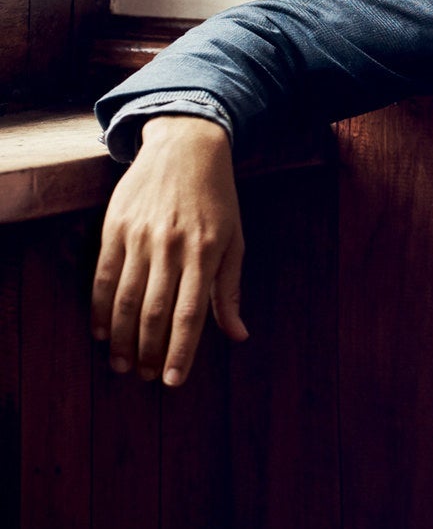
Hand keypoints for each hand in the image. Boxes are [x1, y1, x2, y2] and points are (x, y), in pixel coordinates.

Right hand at [92, 115, 250, 384]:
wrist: (186, 147)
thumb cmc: (218, 200)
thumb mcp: (235, 240)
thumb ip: (230, 290)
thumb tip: (238, 335)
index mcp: (206, 252)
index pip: (191, 314)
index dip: (181, 351)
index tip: (173, 381)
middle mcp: (172, 247)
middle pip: (155, 312)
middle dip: (149, 351)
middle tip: (145, 376)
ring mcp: (140, 237)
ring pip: (126, 299)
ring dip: (121, 338)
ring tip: (122, 364)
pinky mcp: (115, 228)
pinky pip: (102, 276)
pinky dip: (99, 308)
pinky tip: (100, 332)